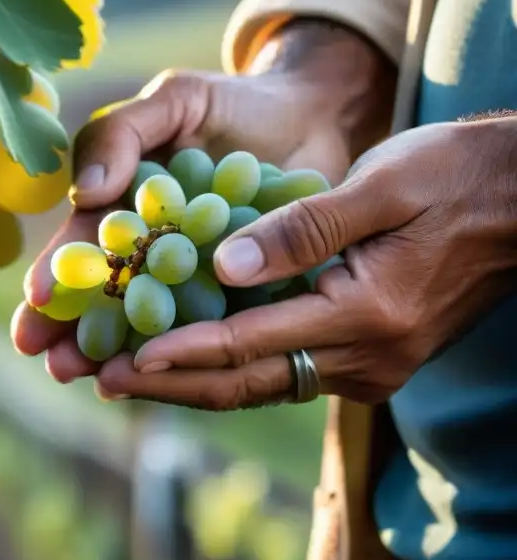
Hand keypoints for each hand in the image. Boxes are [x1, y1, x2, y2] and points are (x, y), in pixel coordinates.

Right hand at [10, 20, 394, 383]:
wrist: (318, 116)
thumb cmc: (235, 104)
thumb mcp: (173, 100)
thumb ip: (123, 134)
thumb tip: (85, 193)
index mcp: (125, 207)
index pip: (83, 245)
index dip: (57, 274)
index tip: (36, 303)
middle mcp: (154, 250)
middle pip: (108, 297)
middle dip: (76, 333)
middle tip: (55, 366)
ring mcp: (200, 279)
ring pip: (155, 324)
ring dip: (125, 355)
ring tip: (101, 384)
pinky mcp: (248, 295)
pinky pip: (220, 327)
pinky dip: (199, 353)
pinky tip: (182, 378)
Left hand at [121, 116, 516, 407]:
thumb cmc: (455, 176)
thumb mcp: (381, 186)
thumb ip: (303, 230)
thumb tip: (222, 267)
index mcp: (368, 314)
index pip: (253, 343)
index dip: (183, 352)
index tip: (125, 360)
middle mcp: (370, 356)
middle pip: (250, 381)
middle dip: (172, 383)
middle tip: (103, 381)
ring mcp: (374, 363)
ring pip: (266, 382)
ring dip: (197, 380)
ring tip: (129, 375)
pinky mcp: (372, 355)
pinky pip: (289, 368)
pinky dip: (235, 364)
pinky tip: (189, 353)